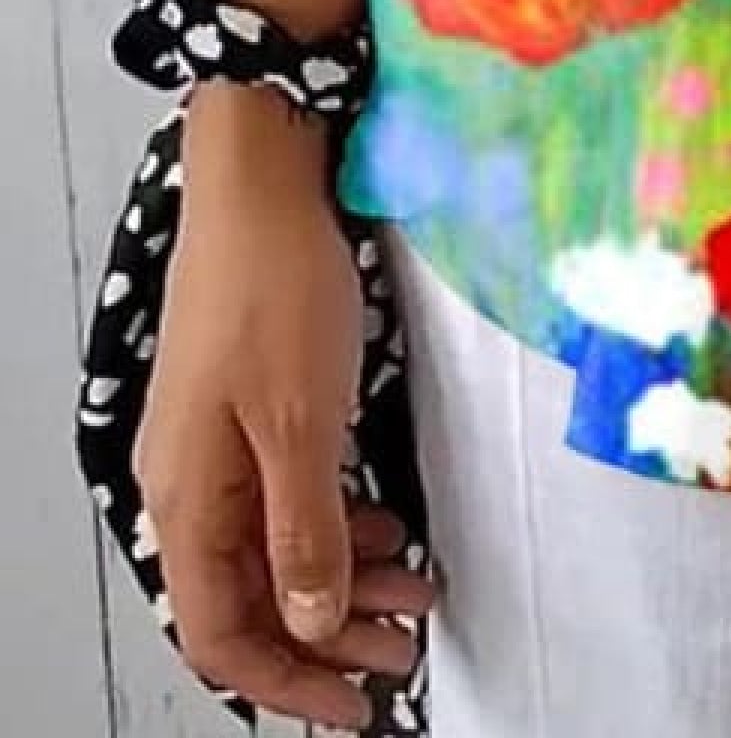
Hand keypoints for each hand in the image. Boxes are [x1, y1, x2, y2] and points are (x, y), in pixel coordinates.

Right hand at [131, 86, 436, 729]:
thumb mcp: (301, 424)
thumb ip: (304, 532)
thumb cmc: (274, 284)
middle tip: (400, 653)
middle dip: (328, 638)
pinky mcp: (253, 405)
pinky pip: (287, 496)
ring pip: (275, 547)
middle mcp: (192, 481)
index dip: (288, 682)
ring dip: (342, 579)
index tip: (354, 707)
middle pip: (250, 598)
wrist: (265, 177)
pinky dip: (337, 523)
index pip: (222, 632)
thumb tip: (313, 621)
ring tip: (413, 591)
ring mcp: (219, 442)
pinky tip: (385, 524)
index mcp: (187, 499)